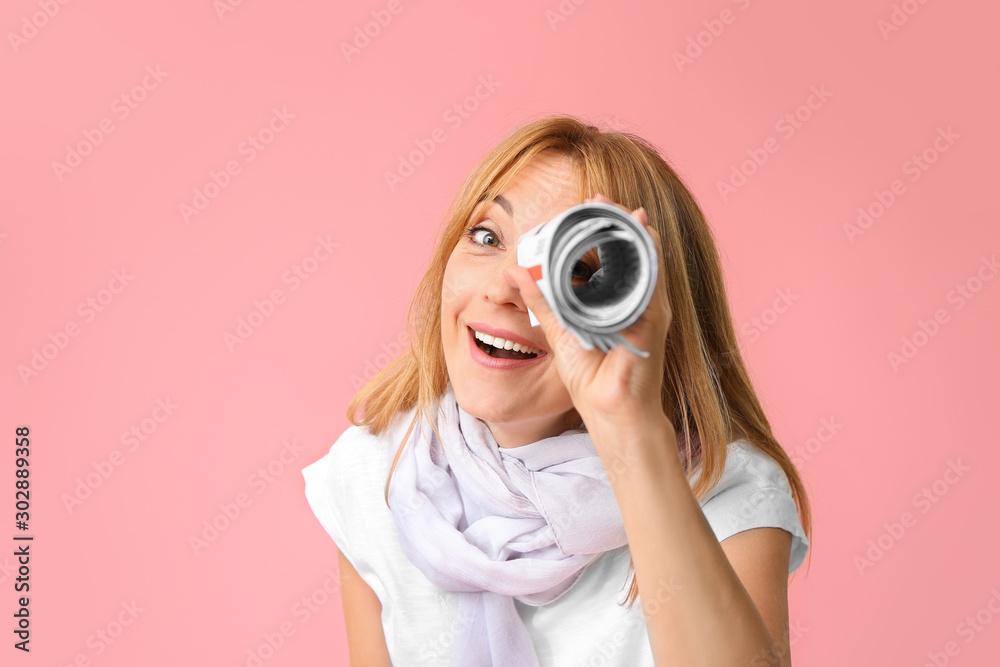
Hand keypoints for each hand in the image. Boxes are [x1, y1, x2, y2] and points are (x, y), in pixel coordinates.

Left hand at [503, 193, 673, 429]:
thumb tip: (513, 273)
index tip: (588, 202)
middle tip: (600, 197)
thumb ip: (541, 301)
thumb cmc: (593, 377)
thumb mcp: (559, 331)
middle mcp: (637, 300)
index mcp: (615, 300)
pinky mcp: (654, 324)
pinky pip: (652, 285)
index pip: (612, 255)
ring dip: (634, 233)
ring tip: (623, 209)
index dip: (601, 227)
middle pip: (631, 251)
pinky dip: (646, 260)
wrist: (613, 416)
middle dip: (618, 221)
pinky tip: (641, 239)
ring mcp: (650, 310)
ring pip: (646, 261)